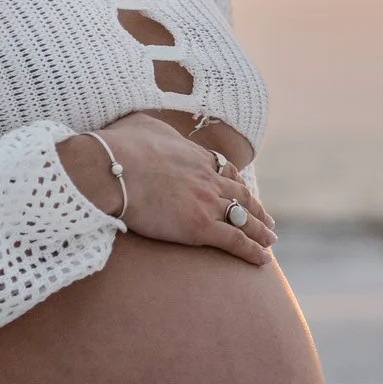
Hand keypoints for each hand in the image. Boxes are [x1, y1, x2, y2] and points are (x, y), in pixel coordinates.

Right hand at [69, 112, 276, 264]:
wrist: (113, 169)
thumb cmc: (119, 147)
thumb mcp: (140, 124)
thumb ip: (151, 128)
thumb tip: (143, 126)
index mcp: (195, 156)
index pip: (223, 170)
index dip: (236, 183)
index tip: (243, 190)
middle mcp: (207, 178)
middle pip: (240, 194)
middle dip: (256, 208)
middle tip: (267, 219)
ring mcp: (206, 202)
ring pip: (243, 218)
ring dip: (260, 230)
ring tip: (270, 240)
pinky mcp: (200, 227)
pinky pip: (234, 240)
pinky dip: (251, 250)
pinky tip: (262, 259)